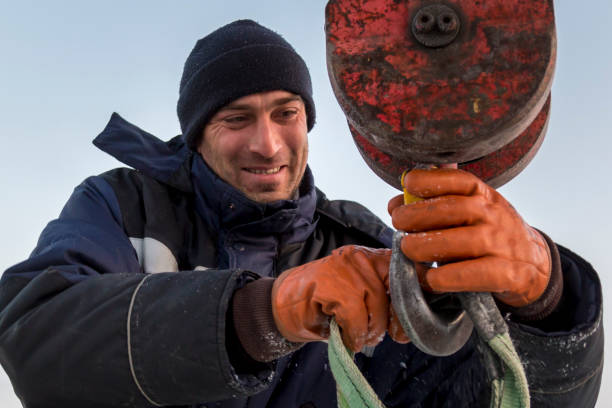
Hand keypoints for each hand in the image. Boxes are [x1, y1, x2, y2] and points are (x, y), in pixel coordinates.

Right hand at [271, 245, 408, 351]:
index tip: (407, 325)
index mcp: (373, 257)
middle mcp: (362, 256)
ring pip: (377, 305)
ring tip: (358, 337)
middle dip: (395, 320)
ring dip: (369, 331)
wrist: (282, 304)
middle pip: (397, 290)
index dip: (415, 300)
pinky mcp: (331, 282)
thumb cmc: (324, 304)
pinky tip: (346, 337)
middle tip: (381, 337)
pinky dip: (354, 334)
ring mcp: (346, 267)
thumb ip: (383, 302)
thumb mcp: (360, 298)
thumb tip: (407, 325)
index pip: (410, 271)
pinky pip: (356, 316)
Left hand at [388, 168, 550, 306]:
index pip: (458, 180)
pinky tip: (430, 279)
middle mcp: (494, 216)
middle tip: (398, 223)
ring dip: (424, 246)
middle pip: (451, 210)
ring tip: (407, 249)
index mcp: (484, 196)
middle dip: (416, 215)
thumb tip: (397, 203)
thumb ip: (438, 204)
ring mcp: (502, 245)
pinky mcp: (507, 274)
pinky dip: (445, 278)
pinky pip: (471, 275)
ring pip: (457, 242)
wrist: (535, 266)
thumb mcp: (472, 210)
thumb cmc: (489, 235)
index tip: (408, 184)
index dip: (429, 180)